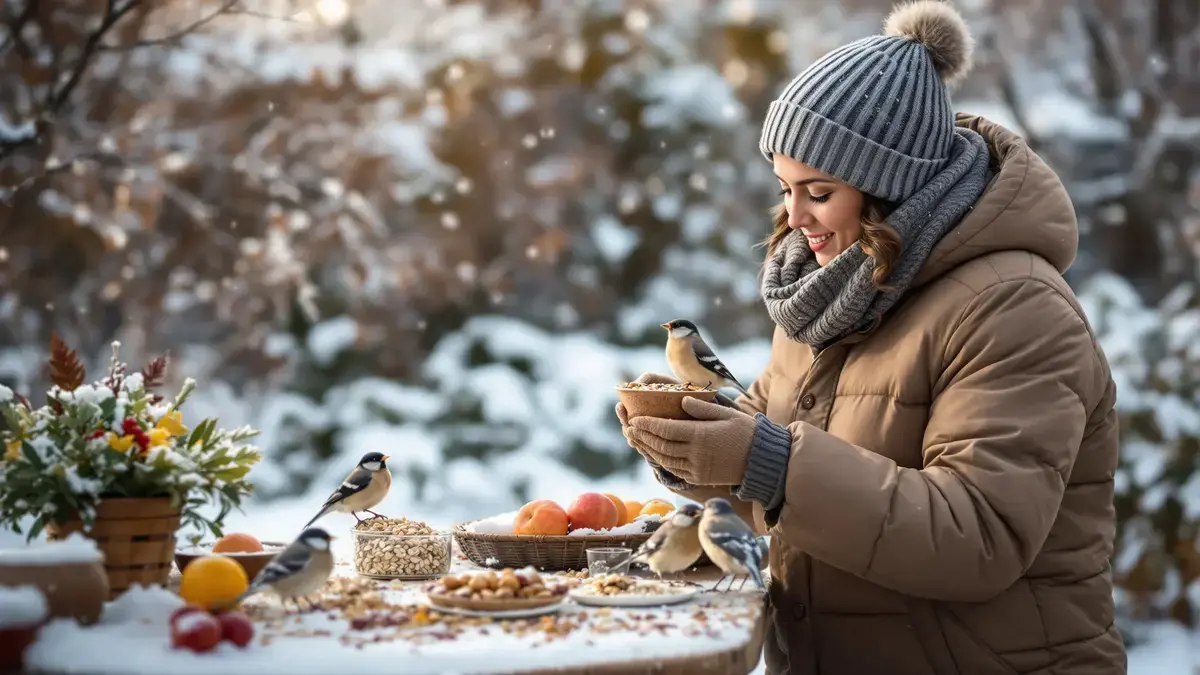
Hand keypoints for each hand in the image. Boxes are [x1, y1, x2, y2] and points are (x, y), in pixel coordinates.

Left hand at [626, 396, 756, 485]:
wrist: (762, 461)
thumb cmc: (746, 432)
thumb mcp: (726, 413)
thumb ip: (702, 408)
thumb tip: (682, 401)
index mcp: (701, 435)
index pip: (666, 429)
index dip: (647, 424)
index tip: (634, 418)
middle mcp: (696, 454)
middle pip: (660, 445)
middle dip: (642, 436)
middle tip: (628, 427)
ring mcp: (697, 468)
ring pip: (664, 459)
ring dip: (647, 449)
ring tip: (635, 439)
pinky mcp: (699, 478)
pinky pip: (674, 469)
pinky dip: (661, 460)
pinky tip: (653, 452)